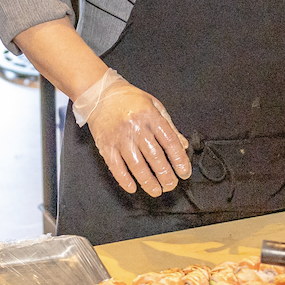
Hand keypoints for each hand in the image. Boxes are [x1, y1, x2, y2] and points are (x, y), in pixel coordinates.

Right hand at [73, 69, 193, 196]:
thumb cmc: (130, 100)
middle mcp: (136, 128)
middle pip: (154, 156)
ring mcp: (119, 138)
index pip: (169, 141)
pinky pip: (116, 166)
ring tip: (157, 191)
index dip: (179, 159)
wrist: (100, 93)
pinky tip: (133, 188)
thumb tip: (183, 146)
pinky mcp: (106, 145)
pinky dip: (124, 179)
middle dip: (165, 175)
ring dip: (148, 181)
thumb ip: (170, 126)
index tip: (184, 172)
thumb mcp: (154, 105)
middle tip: (171, 185)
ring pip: (136, 165)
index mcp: (150, 116)